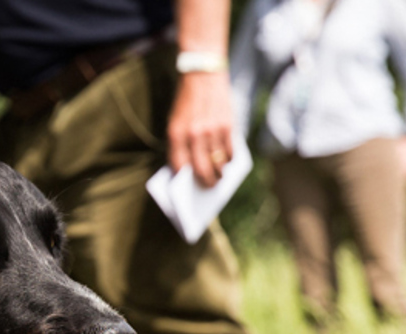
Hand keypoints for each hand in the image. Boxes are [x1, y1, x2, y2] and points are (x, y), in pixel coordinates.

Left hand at [168, 70, 232, 187]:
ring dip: (220, 174)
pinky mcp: (228, 125)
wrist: (202, 74)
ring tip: (220, 176)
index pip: (179, 166)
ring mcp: (212, 131)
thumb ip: (179, 144)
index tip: (187, 187)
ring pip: (218, 164)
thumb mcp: (175, 121)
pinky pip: (230, 152)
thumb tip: (189, 170)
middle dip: (205, 183)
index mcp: (176, 134)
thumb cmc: (187, 102)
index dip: (183, 179)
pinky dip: (229, 159)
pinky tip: (227, 161)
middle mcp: (194, 134)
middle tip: (208, 188)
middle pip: (201, 170)